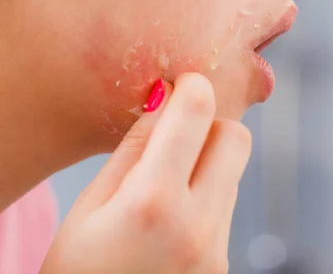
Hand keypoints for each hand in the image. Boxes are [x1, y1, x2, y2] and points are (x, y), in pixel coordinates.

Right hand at [41, 72, 251, 273]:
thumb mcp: (89, 207)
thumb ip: (133, 148)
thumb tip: (165, 99)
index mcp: (154, 202)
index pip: (199, 111)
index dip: (192, 85)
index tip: (180, 84)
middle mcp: (199, 226)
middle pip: (236, 136)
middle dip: (209, 122)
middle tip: (175, 133)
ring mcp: (217, 251)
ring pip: (234, 171)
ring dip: (208, 160)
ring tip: (165, 183)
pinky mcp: (223, 267)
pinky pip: (227, 206)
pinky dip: (207, 193)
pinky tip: (172, 216)